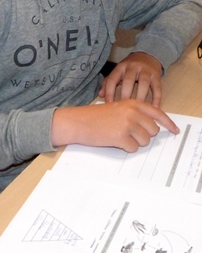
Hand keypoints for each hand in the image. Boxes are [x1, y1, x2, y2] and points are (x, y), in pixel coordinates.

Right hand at [52, 100, 178, 152]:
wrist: (77, 122)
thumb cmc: (95, 116)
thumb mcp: (117, 108)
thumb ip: (135, 113)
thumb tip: (153, 126)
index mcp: (132, 103)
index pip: (157, 113)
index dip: (168, 123)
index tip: (174, 130)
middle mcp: (132, 112)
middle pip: (153, 130)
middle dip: (144, 135)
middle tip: (129, 133)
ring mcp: (127, 124)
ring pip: (145, 141)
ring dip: (134, 142)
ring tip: (119, 135)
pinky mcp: (121, 137)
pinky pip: (133, 148)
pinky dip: (125, 147)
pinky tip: (114, 140)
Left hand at [99, 52, 162, 106]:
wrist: (148, 56)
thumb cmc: (129, 68)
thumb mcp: (118, 71)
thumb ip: (108, 82)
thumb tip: (100, 95)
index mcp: (120, 67)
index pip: (112, 79)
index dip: (109, 92)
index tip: (109, 104)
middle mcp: (133, 67)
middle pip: (128, 80)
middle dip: (125, 94)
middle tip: (124, 108)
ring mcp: (146, 71)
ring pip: (144, 83)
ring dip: (141, 96)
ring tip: (138, 108)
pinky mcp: (156, 76)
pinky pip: (157, 87)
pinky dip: (156, 98)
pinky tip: (154, 107)